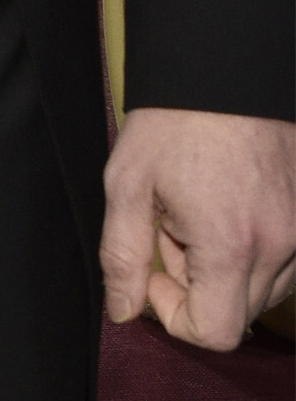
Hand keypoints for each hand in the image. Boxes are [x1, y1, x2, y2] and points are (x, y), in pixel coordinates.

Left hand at [100, 107, 295, 348]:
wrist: (225, 68)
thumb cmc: (173, 121)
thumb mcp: (127, 184)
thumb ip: (122, 256)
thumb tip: (124, 311)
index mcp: (230, 243)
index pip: (215, 332)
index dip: (174, 316)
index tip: (153, 273)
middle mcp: (280, 244)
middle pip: (238, 313)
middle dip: (196, 287)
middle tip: (171, 231)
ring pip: (263, 291)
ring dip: (225, 271)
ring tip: (198, 215)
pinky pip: (285, 263)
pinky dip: (253, 252)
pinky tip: (226, 209)